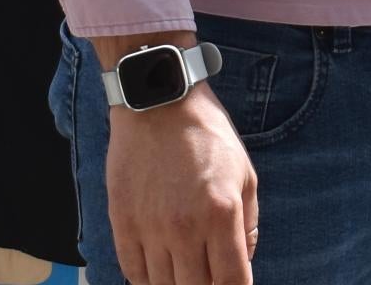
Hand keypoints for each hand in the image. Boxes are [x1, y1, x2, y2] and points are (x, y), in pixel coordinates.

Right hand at [106, 88, 257, 284]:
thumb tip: (244, 261)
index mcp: (221, 213)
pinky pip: (132, 272)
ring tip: (184, 274)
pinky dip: (146, 280)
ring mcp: (150, 227)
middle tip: (208, 277)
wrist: (159, 103)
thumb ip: (248, 223)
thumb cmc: (207, 135)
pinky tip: (157, 272)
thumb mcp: (244, 173)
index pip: (232, 279)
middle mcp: (185, 227)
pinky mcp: (122, 223)